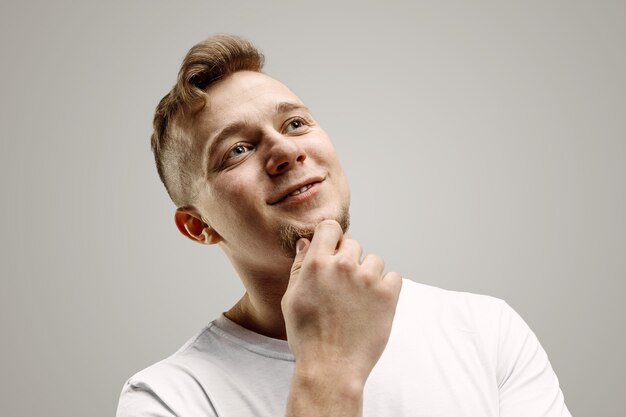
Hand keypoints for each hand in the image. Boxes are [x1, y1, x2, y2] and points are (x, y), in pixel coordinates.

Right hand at [281, 219, 401, 389]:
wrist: (330, 368)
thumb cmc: (307, 336)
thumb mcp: (292, 298)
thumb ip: (300, 267)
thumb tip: (306, 242)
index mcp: (316, 263)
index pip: (330, 228)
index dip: (332, 238)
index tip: (333, 252)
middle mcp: (342, 266)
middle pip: (354, 243)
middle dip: (349, 259)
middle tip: (344, 286)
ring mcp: (367, 279)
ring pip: (375, 260)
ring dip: (369, 274)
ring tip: (358, 299)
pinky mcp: (387, 295)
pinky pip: (394, 277)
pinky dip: (387, 288)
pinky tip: (373, 304)